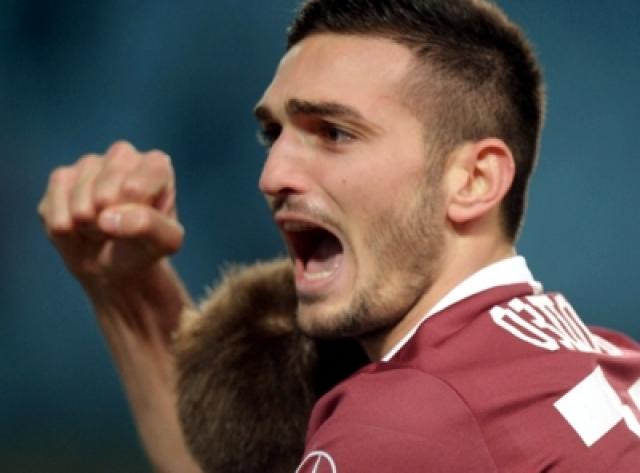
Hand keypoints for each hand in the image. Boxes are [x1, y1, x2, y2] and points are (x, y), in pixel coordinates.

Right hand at [38, 141, 183, 284]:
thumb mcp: (165, 242)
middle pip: (105, 196)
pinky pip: (54, 210)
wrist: (114, 262)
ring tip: (101, 228)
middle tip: (119, 230)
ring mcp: (89, 163)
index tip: (141, 224)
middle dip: (110, 225)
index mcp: (156, 165)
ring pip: (80, 205)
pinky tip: (79, 227)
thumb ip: (150, 226)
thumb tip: (108, 217)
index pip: (135, 188)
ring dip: (89, 229)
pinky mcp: (61, 177)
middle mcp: (123, 155)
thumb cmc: (145, 245)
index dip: (132, 216)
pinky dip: (67, 230)